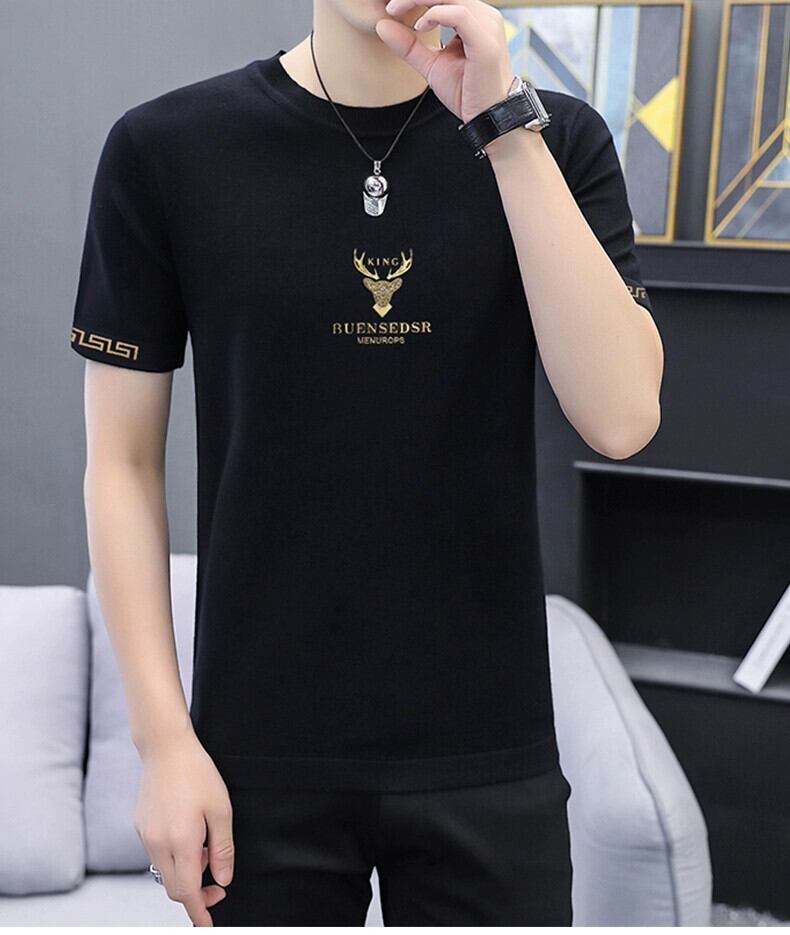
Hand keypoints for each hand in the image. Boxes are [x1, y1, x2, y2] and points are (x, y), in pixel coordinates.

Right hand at [134, 729, 233, 926]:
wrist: (165, 747)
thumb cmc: (197, 773)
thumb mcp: (221, 809)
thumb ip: (223, 849)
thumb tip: (223, 879)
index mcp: (181, 842)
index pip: (187, 892)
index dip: (199, 911)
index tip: (207, 924)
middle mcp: (158, 844)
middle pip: (175, 887)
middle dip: (196, 894)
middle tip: (218, 883)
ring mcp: (146, 836)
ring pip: (165, 872)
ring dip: (186, 872)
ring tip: (207, 847)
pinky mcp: (140, 826)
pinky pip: (157, 854)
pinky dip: (175, 857)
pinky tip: (190, 835)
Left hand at [377, 0, 514, 123]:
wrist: (487, 118)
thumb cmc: (466, 92)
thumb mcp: (431, 64)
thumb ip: (409, 45)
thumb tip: (382, 25)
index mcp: (473, 19)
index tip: (391, 7)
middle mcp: (483, 17)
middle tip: (391, 6)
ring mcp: (487, 26)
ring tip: (397, 11)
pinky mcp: (485, 41)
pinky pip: (459, 14)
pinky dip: (436, 15)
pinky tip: (419, 26)